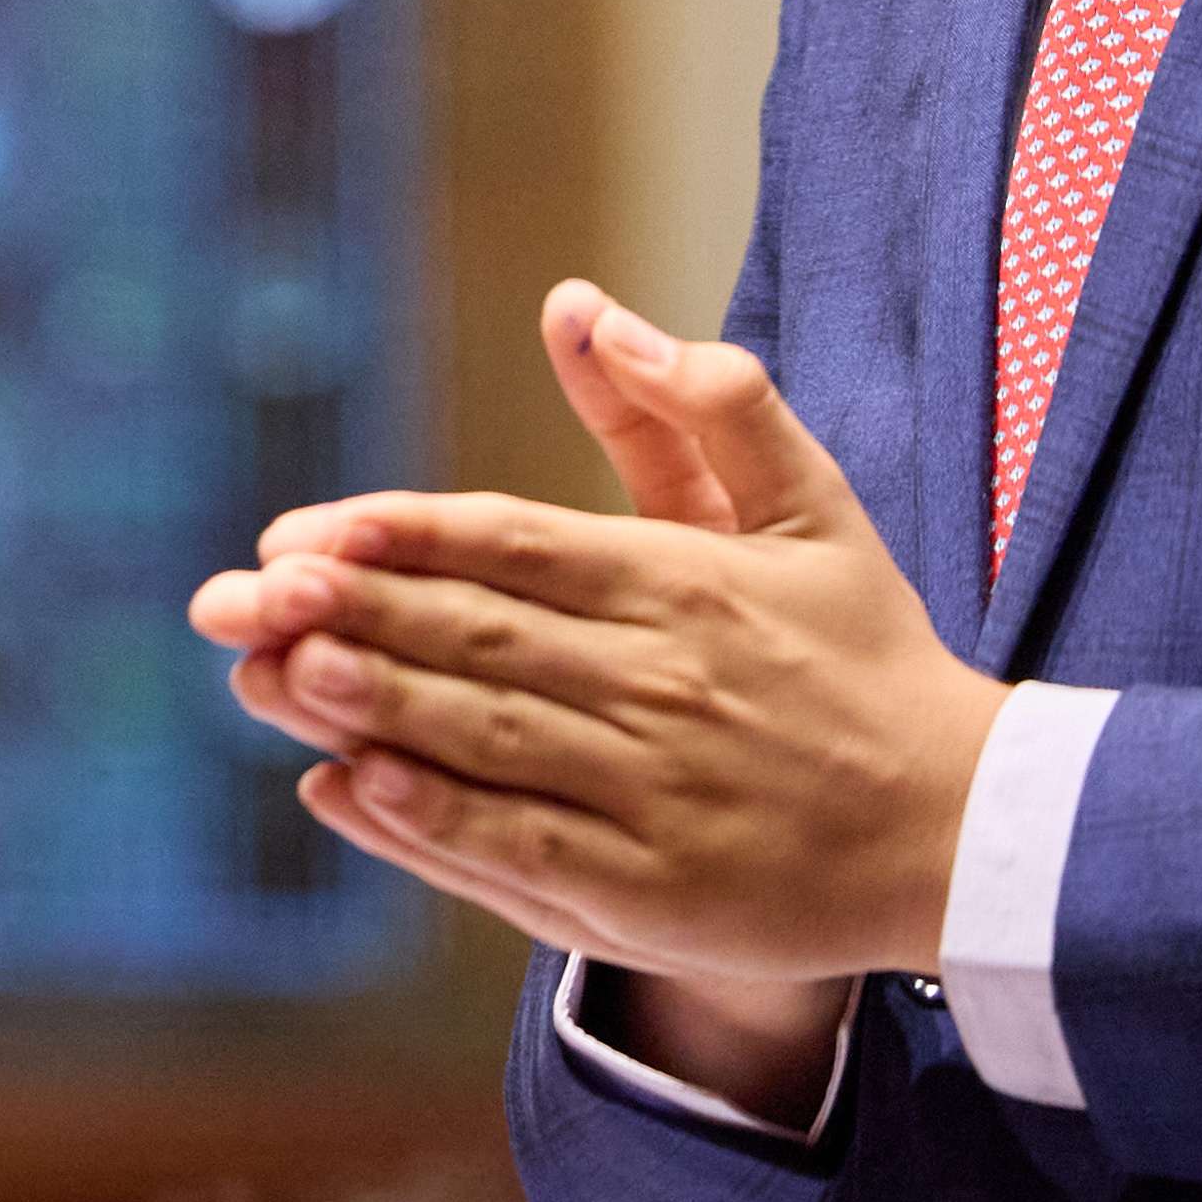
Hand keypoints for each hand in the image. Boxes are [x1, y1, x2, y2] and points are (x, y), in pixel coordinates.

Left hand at [187, 291, 1002, 985]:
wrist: (966, 832)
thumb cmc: (869, 657)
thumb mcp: (810, 506)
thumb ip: (711, 400)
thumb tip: (589, 305)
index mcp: (690, 585)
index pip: (518, 545)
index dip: (403, 536)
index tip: (302, 528)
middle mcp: (664, 685)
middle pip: (480, 639)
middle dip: (349, 614)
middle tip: (235, 598)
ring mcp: (656, 797)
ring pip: (485, 743)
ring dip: (369, 708)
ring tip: (266, 677)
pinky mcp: (655, 895)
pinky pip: (519, 855)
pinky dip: (427, 825)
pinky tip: (345, 791)